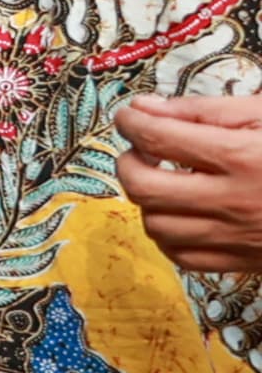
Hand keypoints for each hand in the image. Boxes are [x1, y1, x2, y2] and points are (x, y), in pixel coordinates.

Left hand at [117, 96, 261, 271]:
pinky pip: (181, 256)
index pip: (157, 139)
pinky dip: (169, 234)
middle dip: (129, 162)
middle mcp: (233, 202)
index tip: (130, 115)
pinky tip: (183, 214)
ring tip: (164, 179)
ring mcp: (237, 238)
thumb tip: (146, 109)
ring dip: (148, 200)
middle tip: (142, 149)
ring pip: (156, 226)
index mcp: (242, 158)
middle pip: (144, 187)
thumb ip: (205, 110)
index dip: (132, 122)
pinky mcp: (244, 262)